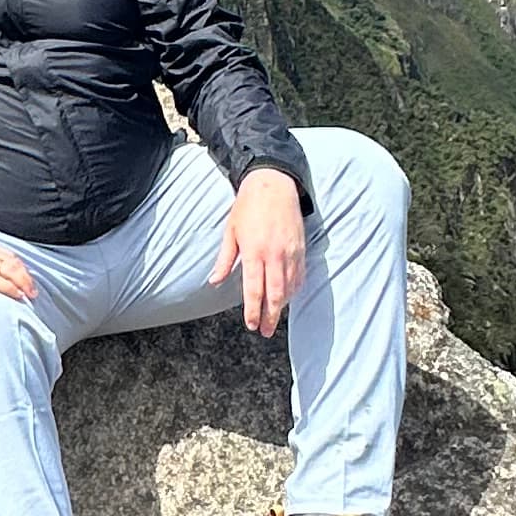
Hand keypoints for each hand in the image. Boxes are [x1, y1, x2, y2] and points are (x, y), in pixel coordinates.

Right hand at [0, 233, 35, 305]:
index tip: (25, 276)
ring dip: (23, 282)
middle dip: (25, 275)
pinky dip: (11, 288)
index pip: (6, 253)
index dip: (18, 265)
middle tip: (33, 288)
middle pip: (11, 261)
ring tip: (30, 294)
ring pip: (9, 270)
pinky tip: (18, 295)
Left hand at [210, 167, 305, 337]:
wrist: (273, 184)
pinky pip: (300, 275)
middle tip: (265, 331)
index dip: (253, 310)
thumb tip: (214, 281)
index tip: (251, 325)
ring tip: (275, 319)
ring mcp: (291, 252)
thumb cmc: (247, 206)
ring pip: (290, 288)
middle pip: (275, 294)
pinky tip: (289, 298)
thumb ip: (225, 259)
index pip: (254, 289)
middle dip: (270, 316)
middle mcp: (274, 254)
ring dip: (283, 306)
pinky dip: (295, 290)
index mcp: (254, 251)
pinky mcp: (301, 248)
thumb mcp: (230, 231)